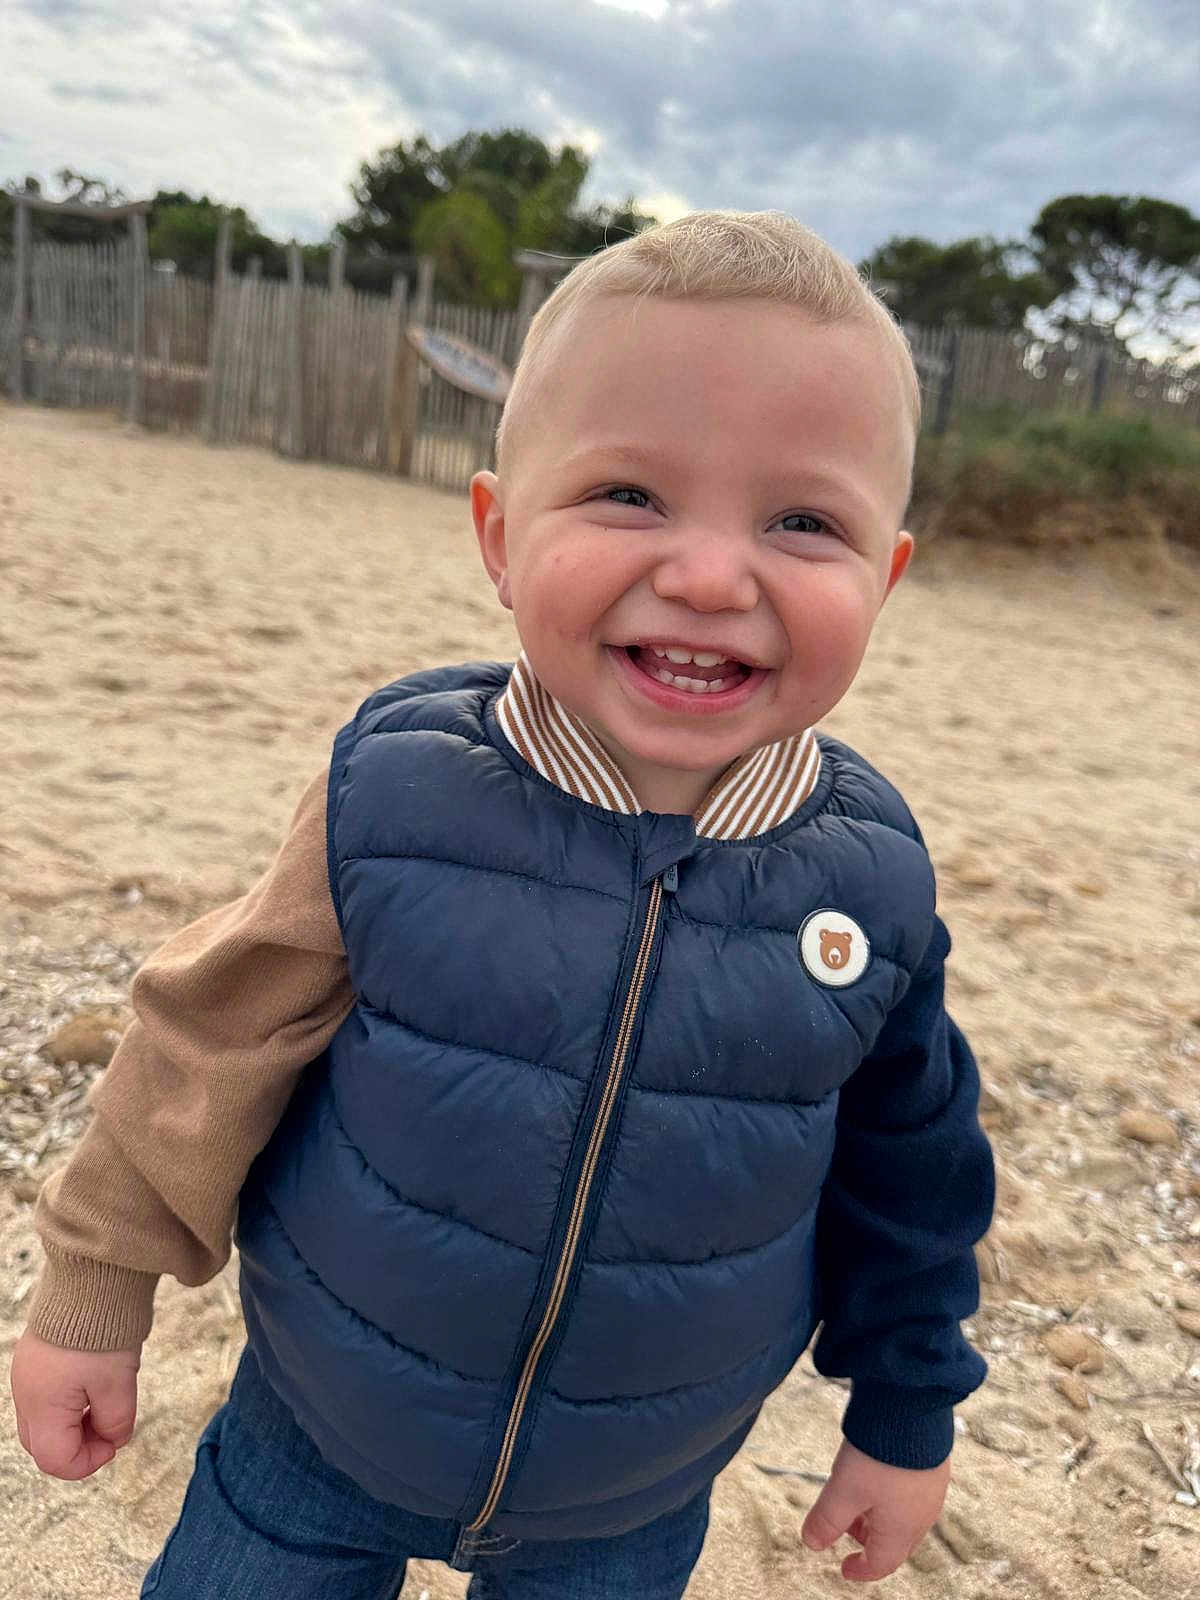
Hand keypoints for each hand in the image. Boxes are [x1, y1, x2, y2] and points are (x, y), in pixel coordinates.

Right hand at [10, 1328, 140, 1479]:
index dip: (88, 1462)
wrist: (90, 1279)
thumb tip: (114, 1439)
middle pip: (44, 1444)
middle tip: (110, 1428)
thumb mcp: (118, 1384)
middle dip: (79, 1446)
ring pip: (44, 1421)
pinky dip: (68, 1402)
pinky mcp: (34, 1358)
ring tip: (105, 1403)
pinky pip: (45, 1395)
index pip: (56, 1460)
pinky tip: (93, 1384)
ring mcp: (27, 1374)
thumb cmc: (101, 1330)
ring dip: (74, 1424)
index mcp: (42, 1406)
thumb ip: (116, 1422)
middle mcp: (26, 1394)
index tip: (114, 1444)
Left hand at [801, 1438, 950, 1581]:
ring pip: (903, 1517)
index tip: (844, 1569)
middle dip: (868, 1540)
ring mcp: (932, 1490)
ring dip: (878, 1517)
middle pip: (894, 1542)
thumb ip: (826, 1519)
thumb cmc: (880, 1454)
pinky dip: (891, 1497)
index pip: (882, 1563)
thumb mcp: (843, 1489)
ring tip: (855, 1498)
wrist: (913, 1408)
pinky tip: (876, 1475)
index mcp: (902, 1529)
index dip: (861, 1570)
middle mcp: (923, 1515)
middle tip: (844, 1526)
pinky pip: (912, 1494)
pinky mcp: (934, 1466)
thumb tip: (811, 1544)